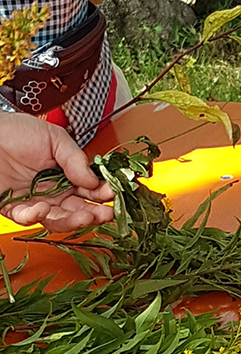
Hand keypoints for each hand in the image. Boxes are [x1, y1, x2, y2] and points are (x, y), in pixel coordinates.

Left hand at [0, 113, 112, 231]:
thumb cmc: (14, 131)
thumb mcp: (53, 137)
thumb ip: (75, 158)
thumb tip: (93, 180)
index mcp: (66, 174)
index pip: (91, 190)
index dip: (104, 194)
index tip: (113, 194)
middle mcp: (53, 191)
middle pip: (79, 209)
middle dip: (95, 213)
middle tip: (106, 213)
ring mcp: (35, 200)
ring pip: (58, 220)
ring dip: (73, 222)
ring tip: (84, 216)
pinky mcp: (13, 207)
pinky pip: (27, 219)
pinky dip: (36, 217)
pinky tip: (43, 208)